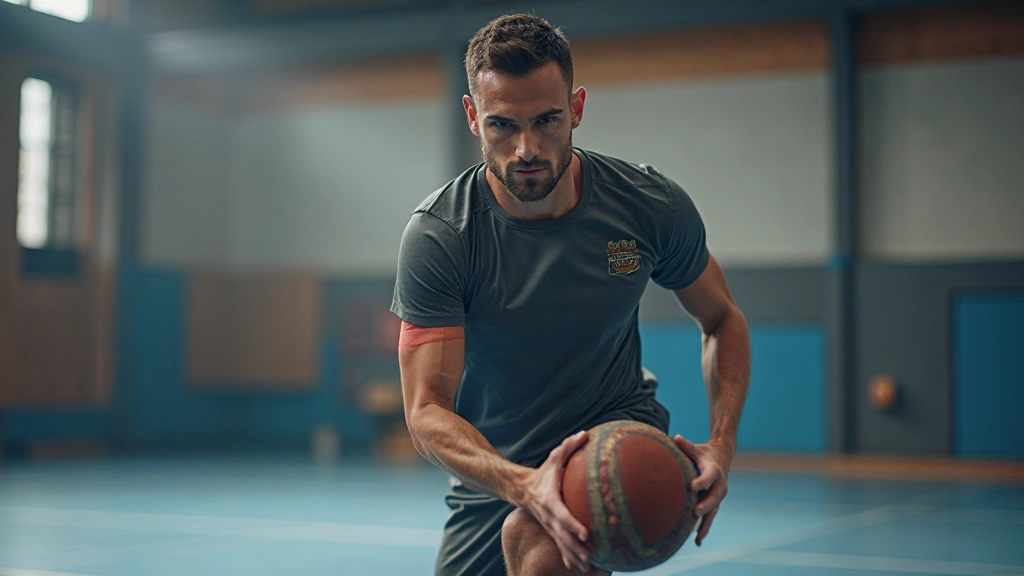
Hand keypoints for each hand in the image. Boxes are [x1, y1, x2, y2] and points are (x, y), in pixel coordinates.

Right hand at [521, 430, 591, 571]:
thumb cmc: (543, 472)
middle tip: (589, 556)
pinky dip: (566, 556)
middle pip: (562, 535)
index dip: (573, 524)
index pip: (562, 515)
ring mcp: (548, 525)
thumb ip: (568, 446)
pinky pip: (559, 545)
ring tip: (586, 567)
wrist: (521, 488)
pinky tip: (576, 567)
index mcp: (550, 500)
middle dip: (575, 547)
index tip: (585, 533)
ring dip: (572, 555)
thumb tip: (585, 433)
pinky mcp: (550, 529)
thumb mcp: (554, 458)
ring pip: (561, 543)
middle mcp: (549, 516)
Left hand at [673, 435, 731, 546]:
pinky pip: (709, 518)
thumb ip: (686, 445)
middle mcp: (719, 486)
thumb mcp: (696, 449)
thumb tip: (675, 438)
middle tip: (695, 512)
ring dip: (705, 525)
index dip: (702, 481)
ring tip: (697, 538)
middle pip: (713, 498)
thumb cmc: (702, 454)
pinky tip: (697, 542)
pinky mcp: (713, 505)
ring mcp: (717, 497)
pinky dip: (704, 529)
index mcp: (714, 471)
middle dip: (705, 505)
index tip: (693, 486)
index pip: (710, 476)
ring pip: (712, 512)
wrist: (720, 459)